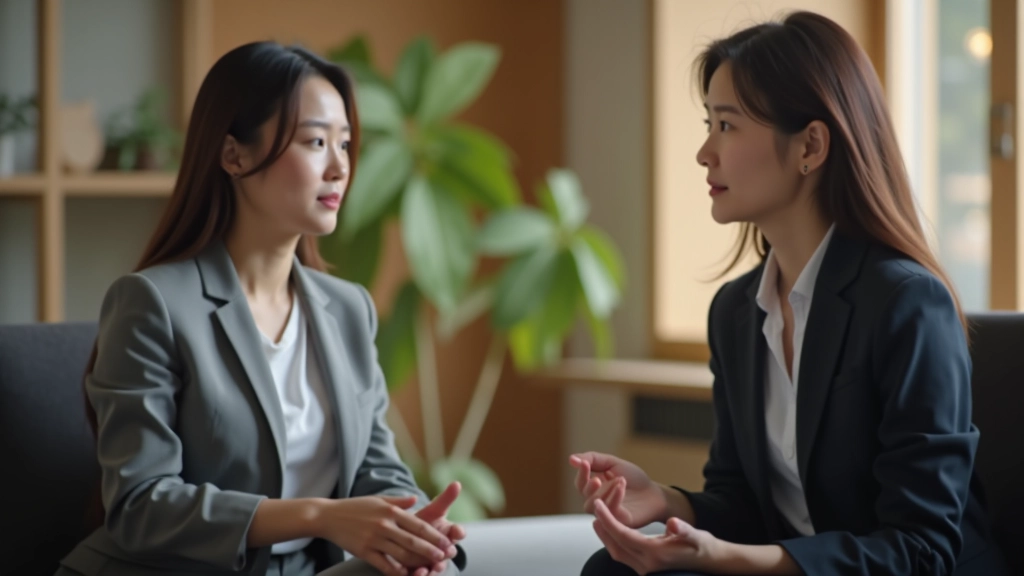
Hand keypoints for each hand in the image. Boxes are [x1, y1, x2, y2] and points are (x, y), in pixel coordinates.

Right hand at [317, 495, 452, 575]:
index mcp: (391, 510)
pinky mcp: (363, 551)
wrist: (328, 516)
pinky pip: (384, 565)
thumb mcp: (378, 500)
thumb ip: (398, 502)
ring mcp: (374, 539)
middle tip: (445, 557)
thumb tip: (416, 499)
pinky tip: (406, 574)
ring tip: (431, 568)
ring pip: (401, 554)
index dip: (434, 535)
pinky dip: (397, 571)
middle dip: (431, 550)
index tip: (446, 542)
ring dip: (418, 563)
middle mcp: (384, 524)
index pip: (418, 524)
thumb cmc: (355, 507)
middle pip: (413, 541)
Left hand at [412, 482, 465, 575]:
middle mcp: (444, 550)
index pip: (458, 532)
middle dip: (448, 553)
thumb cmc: (422, 522)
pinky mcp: (421, 571)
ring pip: (437, 567)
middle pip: (450, 553)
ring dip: (434, 569)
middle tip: (445, 553)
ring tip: (428, 567)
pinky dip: (421, 575)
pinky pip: (423, 575)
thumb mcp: (432, 510)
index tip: (458, 531)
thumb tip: (457, 483)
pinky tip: (417, 573)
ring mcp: (434, 562)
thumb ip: (445, 499)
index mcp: (448, 534)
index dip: (458, 532)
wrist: (405, 536)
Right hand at [570, 452, 668, 527]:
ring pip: (595, 507)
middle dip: (588, 487)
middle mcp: (597, 502)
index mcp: (594, 489)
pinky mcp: (618, 521)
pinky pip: (610, 512)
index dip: (581, 473)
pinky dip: (614, 498)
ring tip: (619, 479)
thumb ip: (593, 459)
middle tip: (597, 479)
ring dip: (604, 492)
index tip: (584, 463)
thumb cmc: (633, 479)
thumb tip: (571, 459)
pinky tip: (621, 486)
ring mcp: (607, 513)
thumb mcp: (612, 463)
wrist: (654, 493)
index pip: (580, 483)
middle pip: (584, 496)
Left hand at [592, 499, 721, 574]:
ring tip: (598, 519)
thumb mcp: (696, 535)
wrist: (711, 562)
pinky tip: (613, 531)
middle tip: (594, 507)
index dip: (609, 520)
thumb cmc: (703, 546)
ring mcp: (646, 568)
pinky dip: (615, 542)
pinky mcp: (647, 567)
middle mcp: (648, 564)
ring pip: (618, 553)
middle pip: (616, 546)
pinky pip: (624, 555)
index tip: (598, 504)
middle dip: (603, 527)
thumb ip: (684, 530)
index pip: (623, 536)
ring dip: (606, 536)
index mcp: (656, 554)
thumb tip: (674, 523)